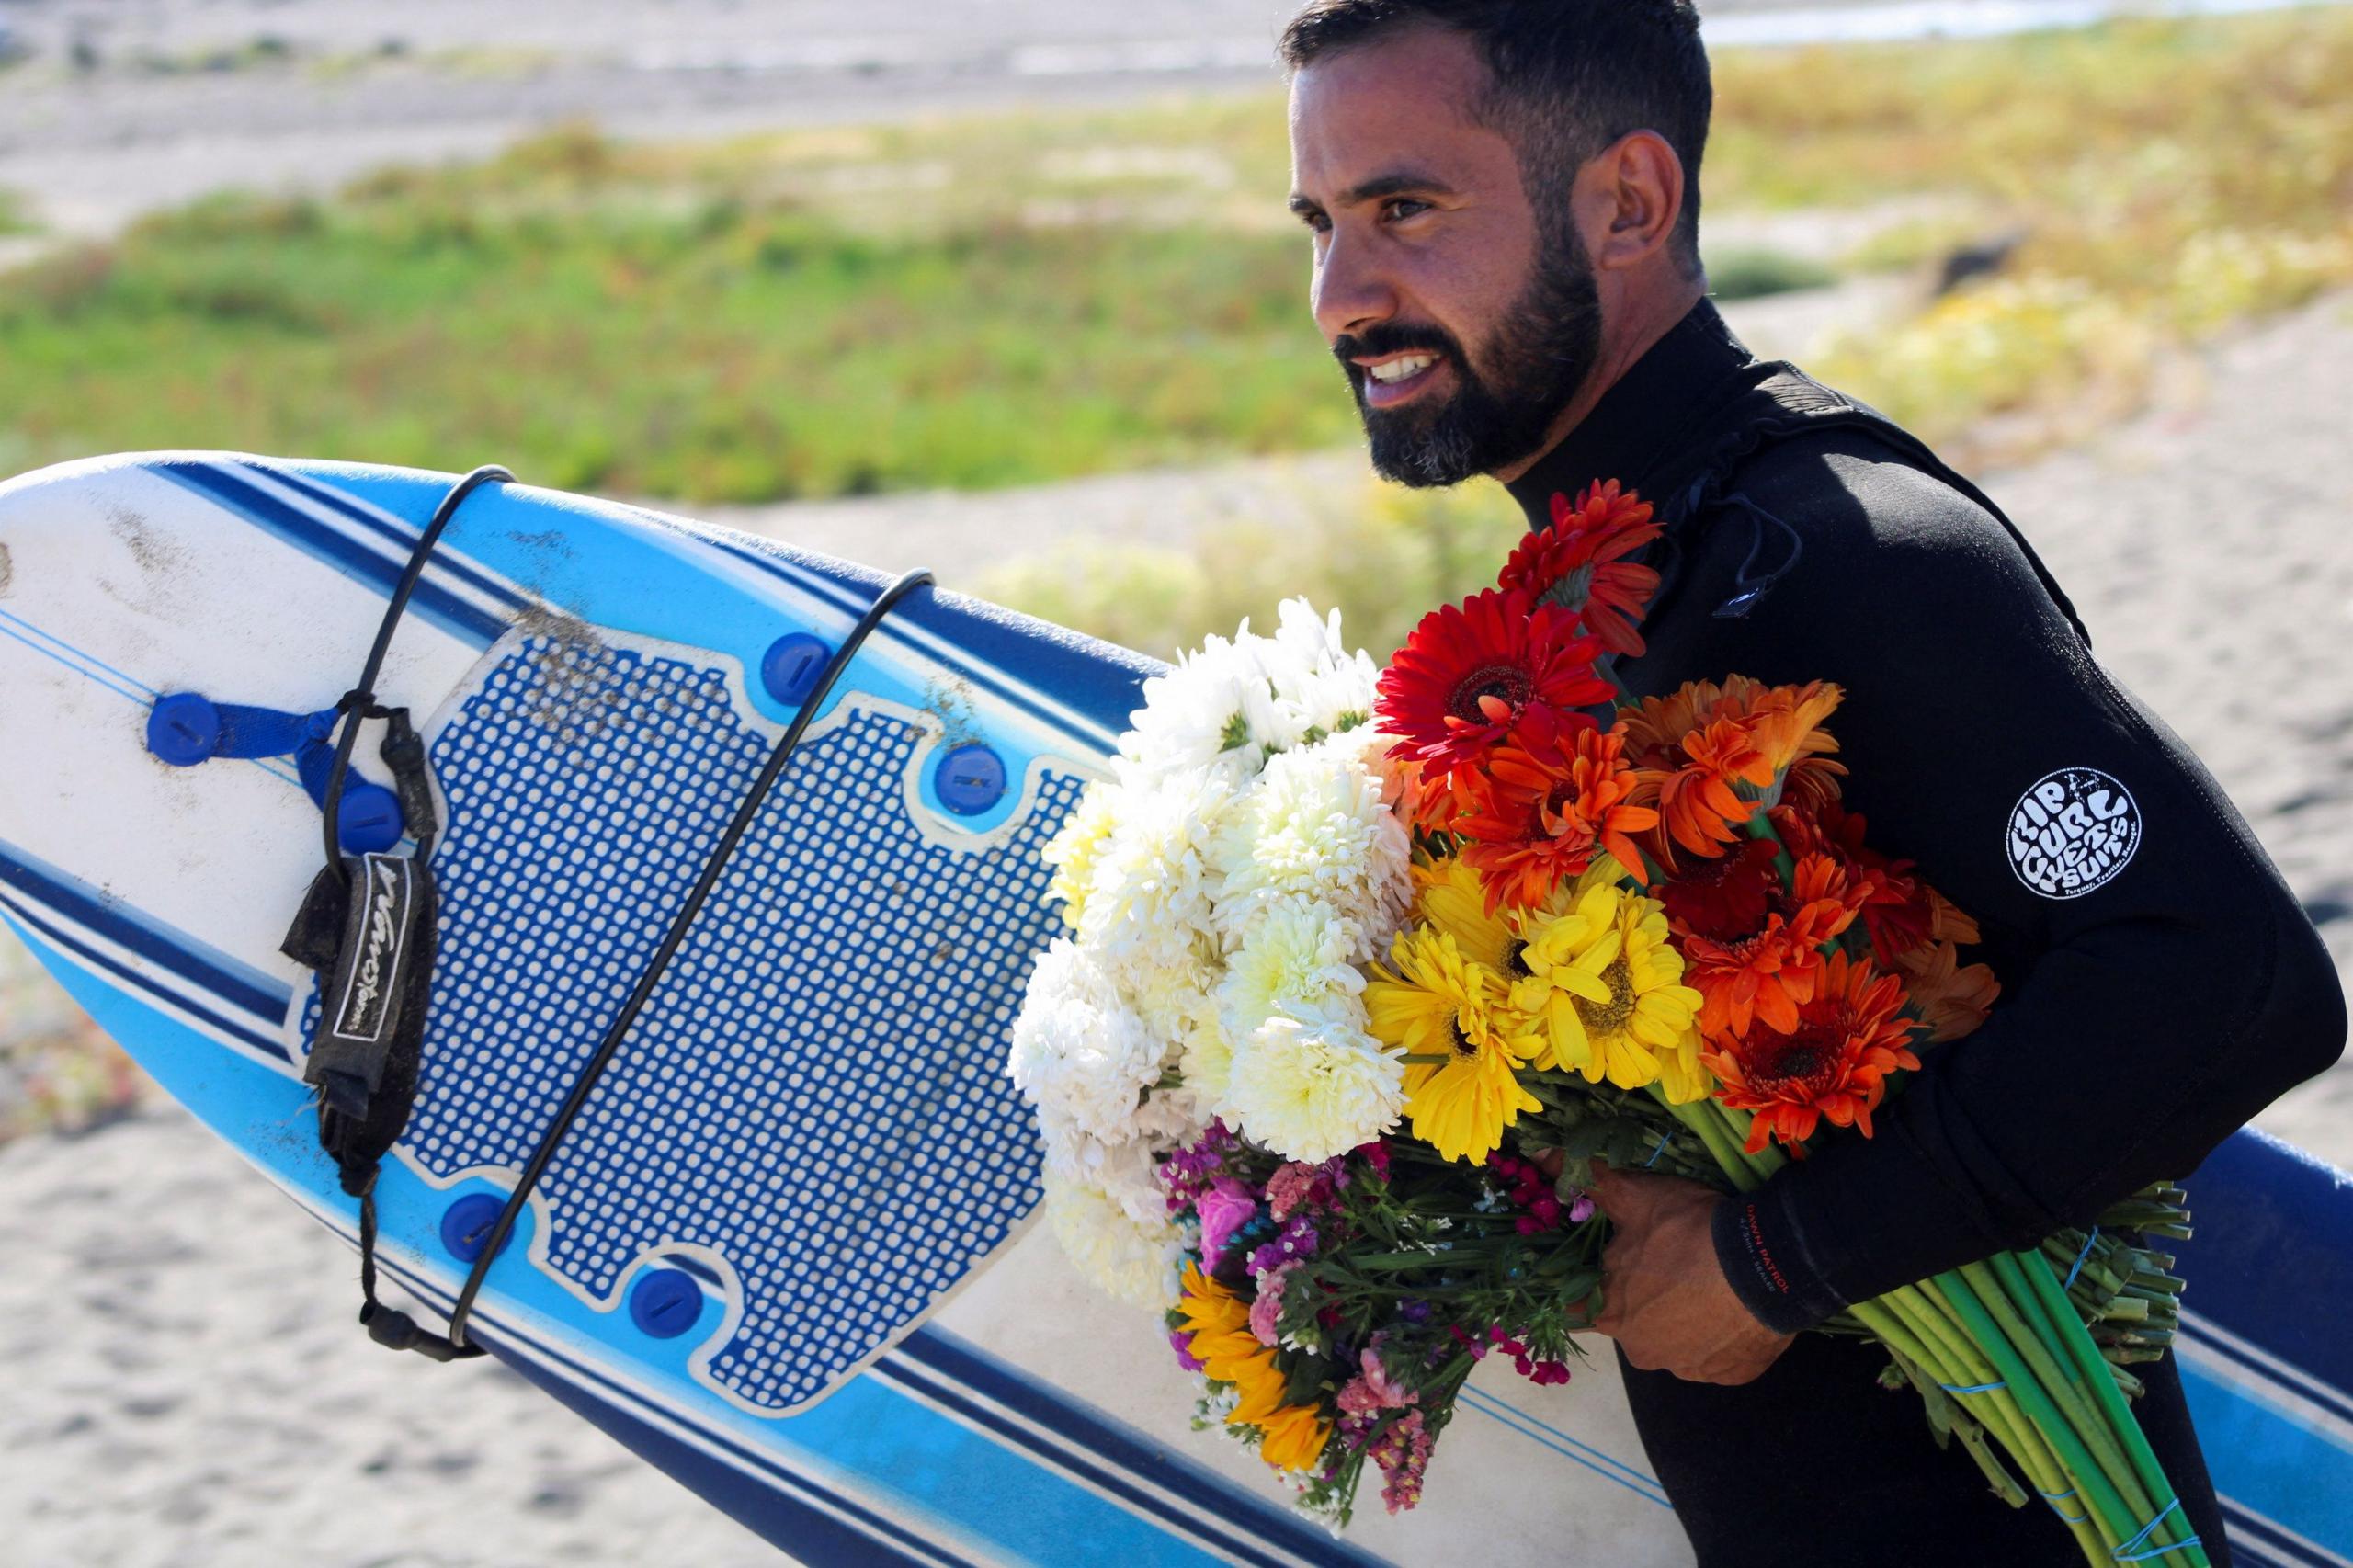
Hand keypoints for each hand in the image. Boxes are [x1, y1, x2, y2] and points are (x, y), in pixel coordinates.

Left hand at [1585, 1162, 1793, 1385]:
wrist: (1768, 1264)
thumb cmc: (1689, 1232)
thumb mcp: (1638, 1198)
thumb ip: (1601, 1190)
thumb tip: (1571, 1169)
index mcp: (1610, 1314)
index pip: (1582, 1307)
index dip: (1597, 1283)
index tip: (1618, 1266)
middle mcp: (1641, 1350)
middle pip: (1634, 1322)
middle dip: (1647, 1296)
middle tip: (1674, 1265)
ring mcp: (1686, 1367)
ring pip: (1676, 1340)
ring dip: (1685, 1317)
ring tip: (1709, 1283)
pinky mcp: (1727, 1375)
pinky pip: (1715, 1354)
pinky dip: (1720, 1333)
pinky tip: (1732, 1306)